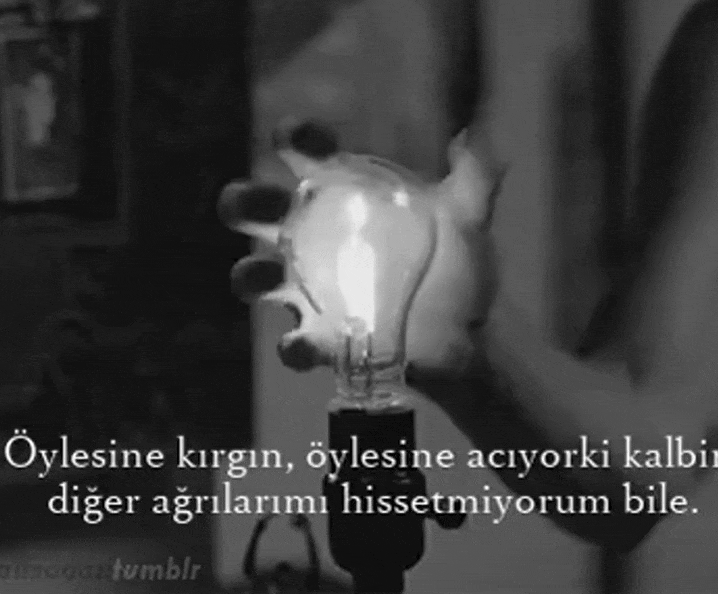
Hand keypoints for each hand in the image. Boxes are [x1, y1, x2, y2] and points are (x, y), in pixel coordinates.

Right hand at [220, 120, 503, 379]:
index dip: (295, 139)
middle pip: (257, 210)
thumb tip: (473, 137)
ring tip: (261, 277)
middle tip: (251, 204)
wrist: (468, 339)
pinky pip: (293, 344)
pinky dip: (292, 346)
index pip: (307, 154)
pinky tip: (302, 344)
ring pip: (256, 276)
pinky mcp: (320, 340)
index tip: (295, 138)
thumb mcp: (467, 219)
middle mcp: (312, 236)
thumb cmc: (454, 268)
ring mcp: (309, 290)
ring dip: (249, 274)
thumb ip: (474, 178)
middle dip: (243, 202)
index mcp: (342, 195)